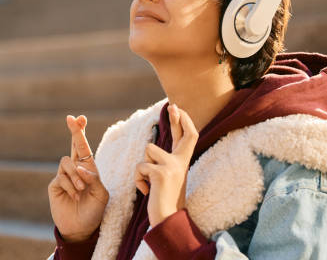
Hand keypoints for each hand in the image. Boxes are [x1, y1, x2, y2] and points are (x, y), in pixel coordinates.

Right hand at [48, 115, 108, 241]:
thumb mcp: (101, 195)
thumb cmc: (93, 211)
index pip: (84, 147)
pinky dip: (70, 186)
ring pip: (67, 162)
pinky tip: (75, 196)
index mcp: (88, 168)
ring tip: (81, 189)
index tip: (80, 118)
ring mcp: (64, 176)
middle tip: (71, 118)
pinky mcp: (55, 185)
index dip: (81, 132)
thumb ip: (94, 179)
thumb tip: (80, 167)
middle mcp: (75, 169)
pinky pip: (61, 177)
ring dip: (76, 175)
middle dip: (74, 131)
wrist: (80, 229)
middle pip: (73, 145)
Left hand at [134, 104, 197, 227]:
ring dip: (142, 166)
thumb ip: (163, 161)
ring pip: (148, 151)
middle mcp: (181, 162)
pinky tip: (147, 191)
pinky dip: (138, 179)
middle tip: (173, 106)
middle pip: (183, 134)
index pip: (187, 137)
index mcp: (182, 162)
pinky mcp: (161, 173)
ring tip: (149, 182)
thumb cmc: (164, 199)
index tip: (178, 108)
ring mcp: (172, 166)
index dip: (183, 122)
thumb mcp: (166, 177)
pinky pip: (140, 167)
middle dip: (177, 119)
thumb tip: (153, 148)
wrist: (167, 219)